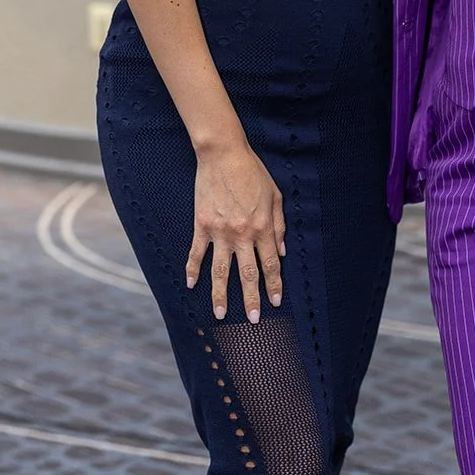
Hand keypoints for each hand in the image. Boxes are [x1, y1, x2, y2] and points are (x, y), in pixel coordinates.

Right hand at [186, 138, 285, 321]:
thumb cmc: (253, 172)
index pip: (271, 264)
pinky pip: (197, 253)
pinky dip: (193, 269)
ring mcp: (220, 232)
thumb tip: (283, 251)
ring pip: (220, 271)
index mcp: (262, 227)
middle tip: (254, 320)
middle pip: (248, 274)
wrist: (223, 155)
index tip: (276, 302)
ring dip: (221, 295)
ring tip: (222, 314)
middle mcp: (242, 234)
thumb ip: (279, 225)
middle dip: (252, 299)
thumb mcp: (275, 196)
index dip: (274, 284)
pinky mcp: (202, 225)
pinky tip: (191, 285)